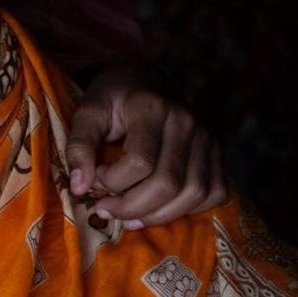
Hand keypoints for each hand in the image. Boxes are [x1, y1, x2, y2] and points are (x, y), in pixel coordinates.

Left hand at [63, 62, 227, 227]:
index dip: (113, 181)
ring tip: (129, 216)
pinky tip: (160, 208)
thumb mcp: (87, 112)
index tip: (95, 177)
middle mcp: (186, 121)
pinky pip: (214, 193)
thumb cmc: (113, 99)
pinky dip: (189, 210)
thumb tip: (79, 188)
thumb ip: (80, 146)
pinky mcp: (217, 152)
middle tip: (106, 208)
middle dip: (132, 207)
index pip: (140, 161)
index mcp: (151, 107)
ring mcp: (206, 137)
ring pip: (194, 194)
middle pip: (168, 183)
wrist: (145, 80)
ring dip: (159, 215)